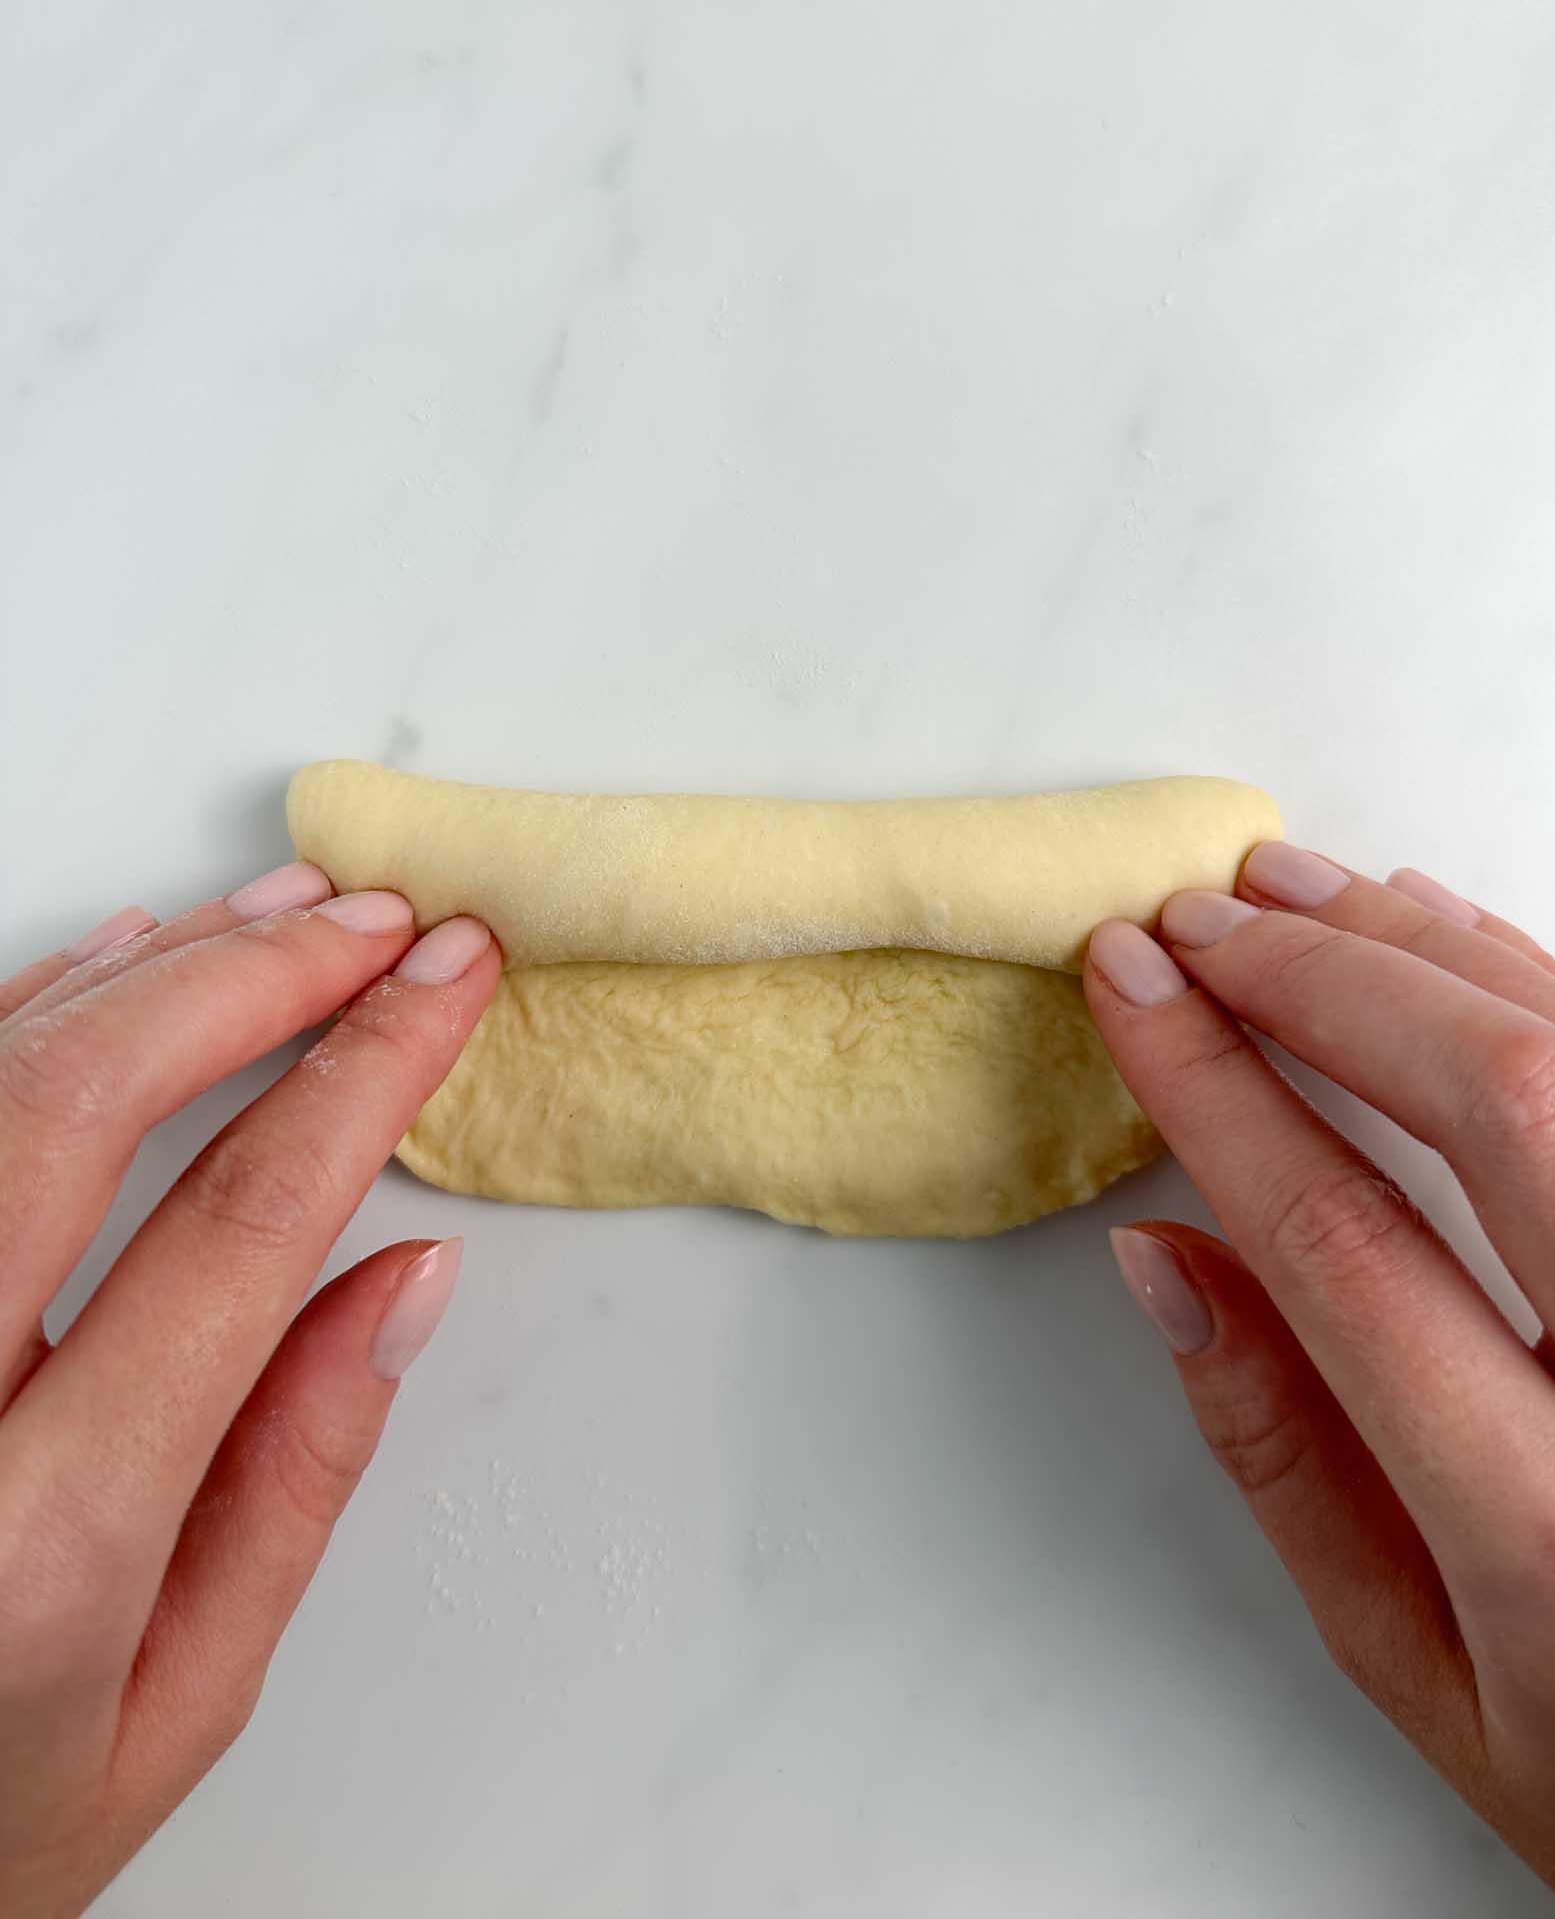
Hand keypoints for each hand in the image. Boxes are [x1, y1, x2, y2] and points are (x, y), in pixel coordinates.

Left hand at [0, 865, 499, 1916]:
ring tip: (287, 915)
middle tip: (379, 926)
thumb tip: (405, 1280)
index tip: (446, 987)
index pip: (241, 1228)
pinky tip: (129, 957)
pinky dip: (32, 1007)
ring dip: (155, 968)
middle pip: (81, 1103)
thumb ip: (298, 1476)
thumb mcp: (181, 1705)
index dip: (367, 1074)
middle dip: (260, 980)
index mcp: (38, 1543)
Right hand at [1085, 843, 1554, 1917]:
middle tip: (1202, 925)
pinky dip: (1537, 976)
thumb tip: (1167, 1260)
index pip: (1353, 1255)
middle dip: (1325, 983)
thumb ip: (1285, 1463)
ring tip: (1291, 895)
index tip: (1137, 994)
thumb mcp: (1423, 1680)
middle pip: (1510, 1112)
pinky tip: (1439, 936)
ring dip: (1427, 949)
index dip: (1218, 1092)